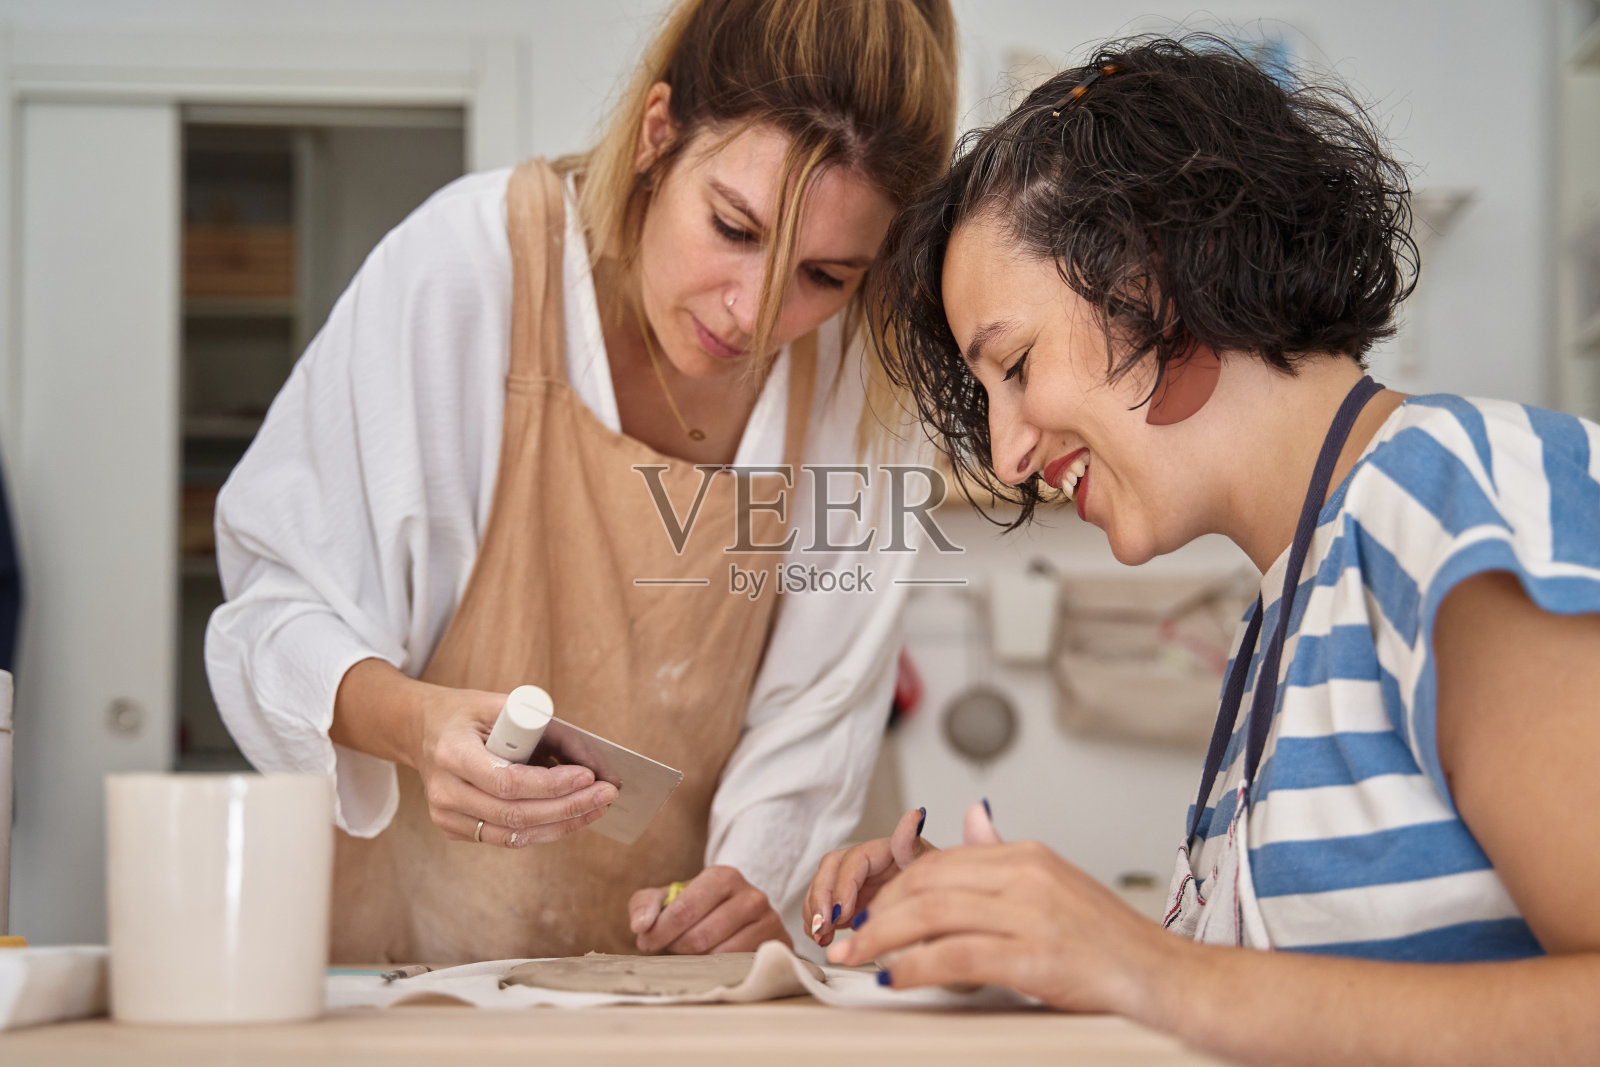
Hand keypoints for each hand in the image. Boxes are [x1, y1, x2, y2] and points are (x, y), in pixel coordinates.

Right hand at [415, 686, 617, 847]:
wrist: (422, 730)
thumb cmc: (467, 714)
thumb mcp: (500, 704)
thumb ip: (543, 728)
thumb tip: (590, 758)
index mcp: (452, 753)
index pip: (506, 782)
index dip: (551, 785)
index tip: (588, 776)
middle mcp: (444, 791)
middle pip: (514, 814)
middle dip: (568, 807)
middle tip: (606, 794)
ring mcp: (445, 816)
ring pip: (512, 835)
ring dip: (561, 825)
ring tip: (596, 808)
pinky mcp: (454, 829)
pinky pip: (505, 838)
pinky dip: (542, 830)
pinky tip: (569, 816)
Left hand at [629, 866, 790, 953]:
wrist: (738, 918)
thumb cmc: (697, 909)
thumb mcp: (667, 899)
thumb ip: (645, 904)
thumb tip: (641, 926)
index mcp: (723, 876)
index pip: (684, 909)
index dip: (660, 930)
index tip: (646, 942)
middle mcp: (751, 896)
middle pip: (700, 936)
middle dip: (677, 947)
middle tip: (670, 949)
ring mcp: (769, 921)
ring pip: (720, 956)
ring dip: (697, 961)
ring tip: (691, 953)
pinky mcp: (778, 946)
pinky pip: (740, 968)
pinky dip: (720, 971)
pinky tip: (711, 963)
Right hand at [803, 806, 941, 946]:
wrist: (944, 909)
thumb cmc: (940, 885)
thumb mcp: (932, 866)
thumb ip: (914, 845)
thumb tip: (914, 816)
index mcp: (884, 851)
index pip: (854, 860)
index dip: (843, 886)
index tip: (841, 912)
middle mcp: (866, 864)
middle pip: (831, 870)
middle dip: (821, 898)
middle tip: (824, 925)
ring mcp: (856, 883)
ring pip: (821, 887)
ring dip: (815, 911)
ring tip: (821, 935)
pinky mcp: (850, 904)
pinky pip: (823, 907)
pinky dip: (817, 922)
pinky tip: (822, 937)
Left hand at [825, 801, 1174, 1014]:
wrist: (1165, 976)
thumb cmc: (1110, 941)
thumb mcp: (1055, 883)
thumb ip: (1006, 855)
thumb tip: (973, 818)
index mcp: (1026, 855)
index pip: (940, 861)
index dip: (894, 886)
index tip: (868, 910)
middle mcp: (1026, 876)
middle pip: (927, 883)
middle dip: (878, 910)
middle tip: (848, 935)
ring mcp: (1031, 916)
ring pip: (932, 915)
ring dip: (883, 937)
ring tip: (857, 956)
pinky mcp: (1035, 957)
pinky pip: (957, 956)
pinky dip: (916, 966)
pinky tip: (895, 976)